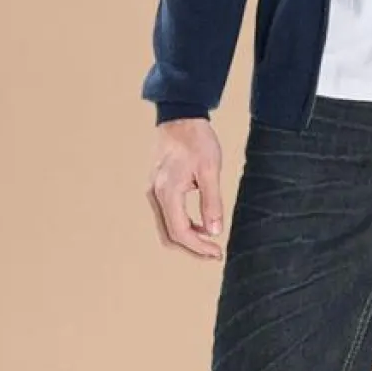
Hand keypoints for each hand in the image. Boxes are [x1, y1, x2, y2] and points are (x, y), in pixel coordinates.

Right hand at [148, 118, 225, 258]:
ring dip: (188, 239)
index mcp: (167, 192)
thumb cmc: (196, 140)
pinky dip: (183, 226)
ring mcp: (153, 192)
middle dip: (193, 248)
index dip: (199, 247)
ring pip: (167, 228)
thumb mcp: (210, 170)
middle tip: (215, 253)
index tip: (217, 252)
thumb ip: (211, 202)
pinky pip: (167, 216)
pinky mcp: (157, 189)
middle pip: (170, 235)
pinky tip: (201, 226)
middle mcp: (155, 195)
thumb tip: (214, 231)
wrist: (180, 117)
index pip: (180, 232)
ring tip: (211, 242)